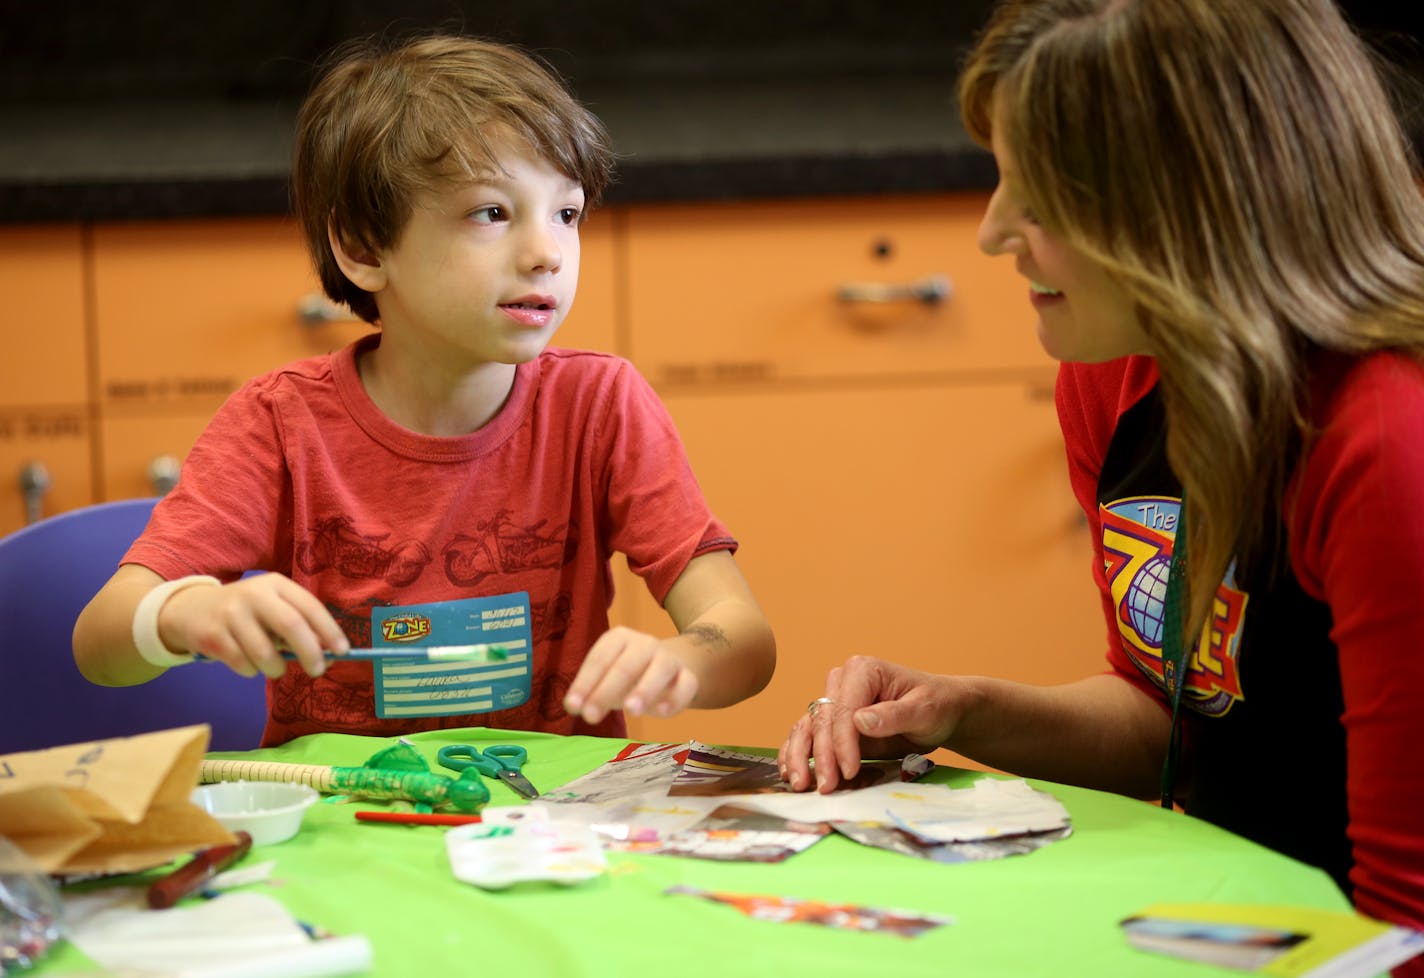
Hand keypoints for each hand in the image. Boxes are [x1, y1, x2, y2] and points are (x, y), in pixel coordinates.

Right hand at [158, 572, 348, 678]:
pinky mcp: (212, 635)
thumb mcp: (272, 607)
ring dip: (277, 668)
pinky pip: (243, 664)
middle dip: (310, 652)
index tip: (342, 651)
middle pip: (291, 625)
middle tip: (318, 670)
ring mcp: (231, 614)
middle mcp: (254, 594)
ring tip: (275, 668)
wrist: (191, 609)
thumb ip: (299, 624)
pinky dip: (252, 671)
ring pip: (265, 652)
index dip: (329, 630)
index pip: (310, 606)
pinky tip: (248, 663)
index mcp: (276, 584)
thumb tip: (329, 653)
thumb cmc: (246, 612)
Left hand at [563, 625, 698, 723]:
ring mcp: (668, 659)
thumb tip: (574, 706)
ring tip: (629, 710)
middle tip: (590, 716)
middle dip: (606, 691)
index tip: (572, 707)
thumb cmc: (629, 675)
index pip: (599, 659)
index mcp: (619, 638)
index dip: (585, 683)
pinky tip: (661, 712)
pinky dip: (675, 698)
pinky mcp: (688, 677)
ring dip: (644, 690)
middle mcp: (645, 644)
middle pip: (625, 666)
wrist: (670, 669)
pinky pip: (686, 685)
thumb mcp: (607, 678)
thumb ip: (590, 691)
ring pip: (660, 670)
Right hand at [778, 655, 960, 793]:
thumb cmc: (937, 705)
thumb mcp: (924, 711)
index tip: (849, 772)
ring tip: (800, 784)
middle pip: (821, 720)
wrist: (942, 710)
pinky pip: (808, 736)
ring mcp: (835, 701)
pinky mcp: (833, 722)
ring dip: (799, 756)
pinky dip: (797, 754)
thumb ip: (894, 715)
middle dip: (822, 756)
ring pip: (806, 727)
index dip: (842, 743)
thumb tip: (860, 721)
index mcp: (863, 671)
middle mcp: (842, 682)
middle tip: (826, 787)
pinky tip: (792, 773)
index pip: (843, 709)